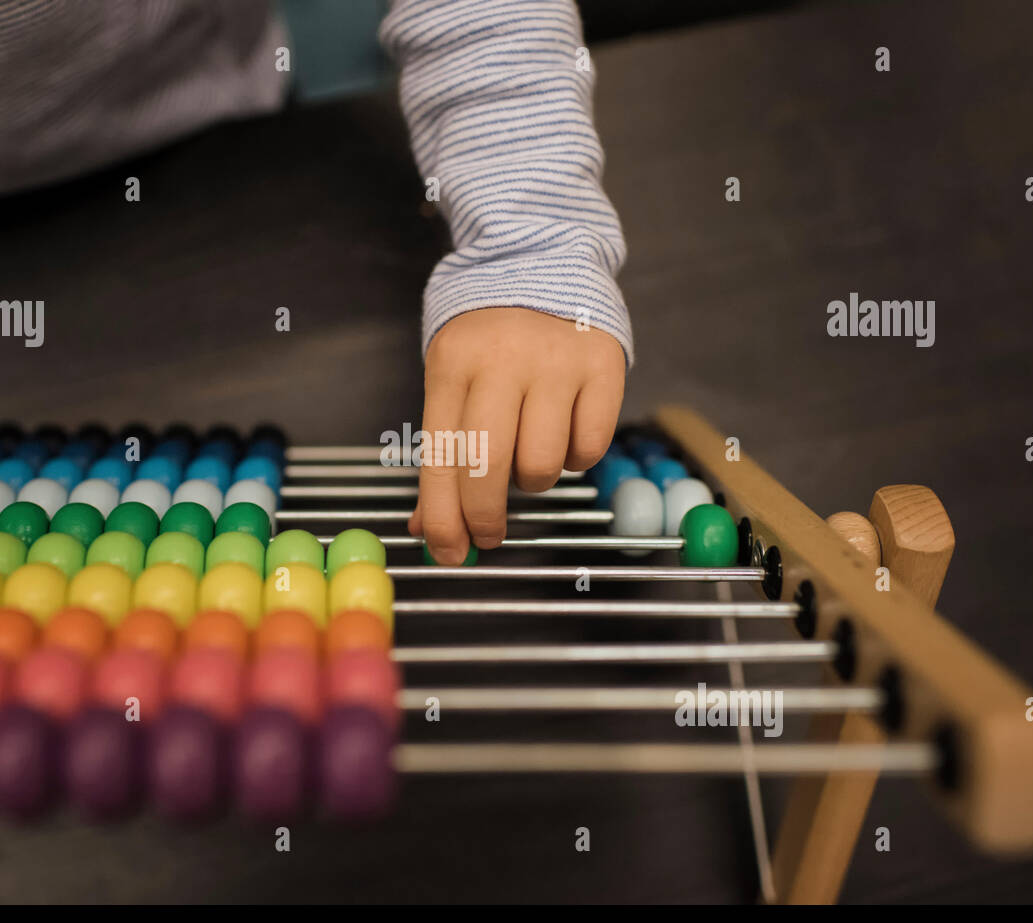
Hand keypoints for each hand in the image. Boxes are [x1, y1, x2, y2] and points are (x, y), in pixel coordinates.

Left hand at [409, 307, 626, 563]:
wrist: (542, 261)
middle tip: (489, 534)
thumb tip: (430, 528)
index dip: (444, 516)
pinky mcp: (603, 365)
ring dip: (534, 479)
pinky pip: (589, 448)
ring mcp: (556, 361)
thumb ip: (442, 452)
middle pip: (488, 467)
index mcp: (453, 364)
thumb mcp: (450, 378)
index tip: (450, 552)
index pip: (442, 457)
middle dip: (485, 516)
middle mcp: (503, 361)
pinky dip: (575, 457)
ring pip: (543, 465)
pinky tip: (564, 429)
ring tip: (529, 452)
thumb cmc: (487, 338)